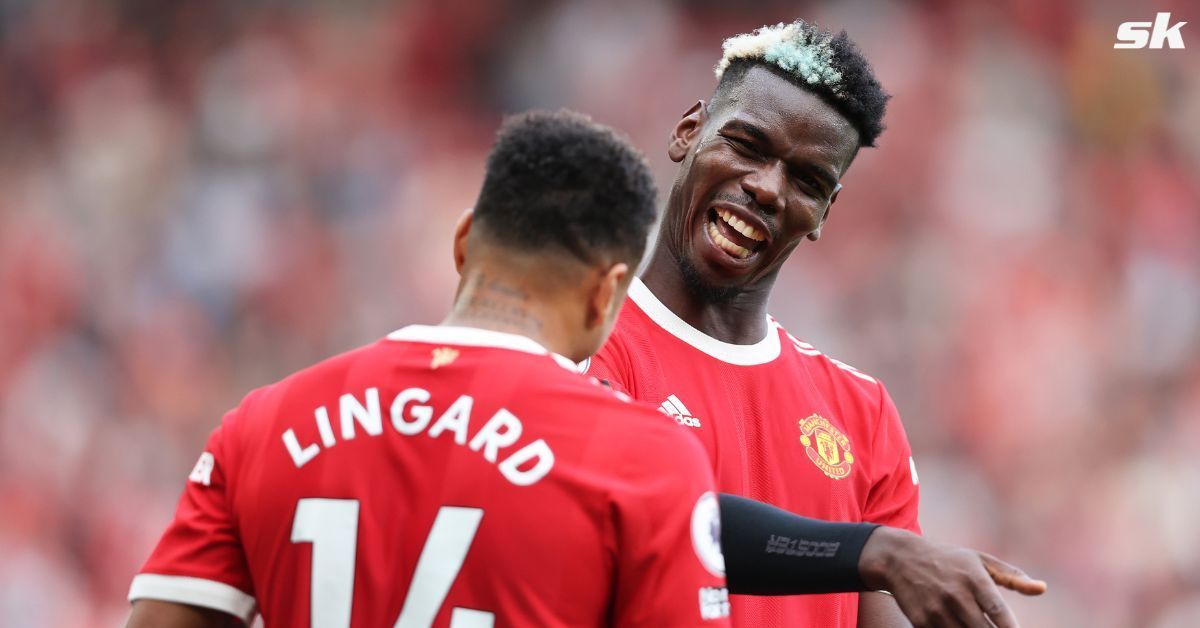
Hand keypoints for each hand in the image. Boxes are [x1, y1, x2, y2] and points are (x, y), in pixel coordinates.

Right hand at [858, 527, 1046, 627]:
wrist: (899, 558)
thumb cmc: (948, 560)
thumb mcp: (979, 560)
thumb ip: (1012, 577)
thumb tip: (1042, 589)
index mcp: (974, 579)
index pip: (999, 613)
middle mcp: (956, 596)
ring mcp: (937, 611)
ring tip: (975, 627)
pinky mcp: (921, 622)